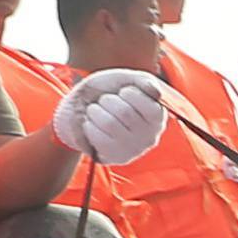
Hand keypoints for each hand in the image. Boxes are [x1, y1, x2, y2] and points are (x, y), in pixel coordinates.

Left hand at [46, 65, 172, 167]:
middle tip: (105, 102)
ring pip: (110, 124)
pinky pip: (99, 138)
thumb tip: (156, 92)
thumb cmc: (106, 92)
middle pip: (125, 113)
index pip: (150, 107)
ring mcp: (134, 150)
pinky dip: (89, 126)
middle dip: (108, 100)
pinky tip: (91, 125)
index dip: (129, 93)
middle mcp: (150, 136)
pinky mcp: (116, 158)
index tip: (122, 92)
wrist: (80, 108)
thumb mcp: (124, 80)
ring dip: (95, 111)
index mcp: (157, 116)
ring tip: (95, 112)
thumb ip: (143, 81)